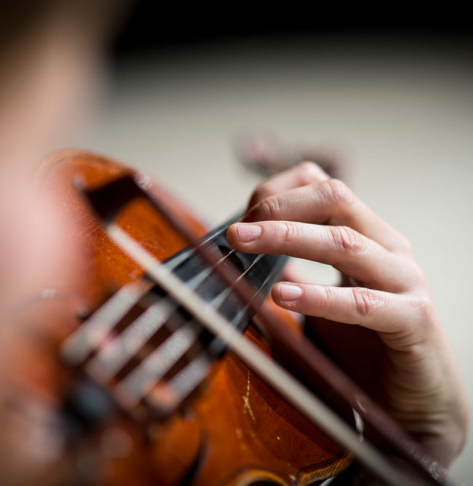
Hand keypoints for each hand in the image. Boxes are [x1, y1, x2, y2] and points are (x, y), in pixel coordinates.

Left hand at [227, 162, 468, 467]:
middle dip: (279, 209)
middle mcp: (387, 248)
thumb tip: (248, 257)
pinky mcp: (413, 318)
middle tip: (236, 230)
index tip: (243, 218)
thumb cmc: (364, 347)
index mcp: (366, 237)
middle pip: (333, 201)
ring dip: (288, 238)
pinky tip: (283, 297)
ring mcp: (404, 279)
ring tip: (246, 244)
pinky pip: (362, 303)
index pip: (324, 189)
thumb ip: (293, 275)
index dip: (280, 195)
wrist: (412, 403)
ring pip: (344, 243)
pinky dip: (320, 297)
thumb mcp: (320, 301)